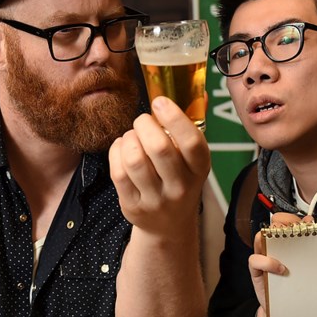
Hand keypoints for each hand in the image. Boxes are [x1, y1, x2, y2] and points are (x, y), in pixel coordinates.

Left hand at [108, 97, 210, 234]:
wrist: (168, 225)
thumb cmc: (179, 180)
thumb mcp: (193, 162)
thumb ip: (189, 132)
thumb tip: (195, 91)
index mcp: (199, 170)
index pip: (192, 143)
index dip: (174, 118)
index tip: (159, 102)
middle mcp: (180, 187)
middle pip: (159, 148)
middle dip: (144, 124)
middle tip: (142, 120)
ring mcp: (155, 200)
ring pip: (134, 160)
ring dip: (129, 138)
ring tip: (132, 136)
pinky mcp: (132, 206)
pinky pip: (118, 172)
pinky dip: (116, 151)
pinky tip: (122, 148)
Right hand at [250, 212, 313, 316]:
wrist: (288, 314)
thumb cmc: (299, 289)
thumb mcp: (310, 270)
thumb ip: (313, 253)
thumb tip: (315, 229)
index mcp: (288, 244)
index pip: (287, 221)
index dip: (296, 218)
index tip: (310, 223)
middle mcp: (275, 248)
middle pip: (273, 223)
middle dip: (284, 221)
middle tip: (296, 230)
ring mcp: (264, 259)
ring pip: (260, 237)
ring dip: (272, 236)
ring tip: (287, 244)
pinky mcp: (257, 272)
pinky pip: (254, 260)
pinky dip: (267, 261)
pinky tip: (281, 268)